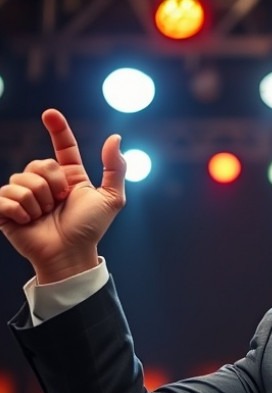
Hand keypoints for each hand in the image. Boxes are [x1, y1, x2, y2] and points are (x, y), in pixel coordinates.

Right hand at [0, 109, 125, 282]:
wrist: (70, 254)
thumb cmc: (90, 229)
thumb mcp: (111, 199)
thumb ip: (115, 168)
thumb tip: (114, 137)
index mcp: (69, 177)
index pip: (63, 147)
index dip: (58, 129)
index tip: (50, 113)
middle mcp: (45, 182)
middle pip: (39, 164)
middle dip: (51, 184)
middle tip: (59, 204)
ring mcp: (24, 195)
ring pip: (22, 180)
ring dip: (38, 200)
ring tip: (45, 215)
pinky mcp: (6, 209)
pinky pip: (6, 196)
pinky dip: (20, 210)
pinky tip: (29, 221)